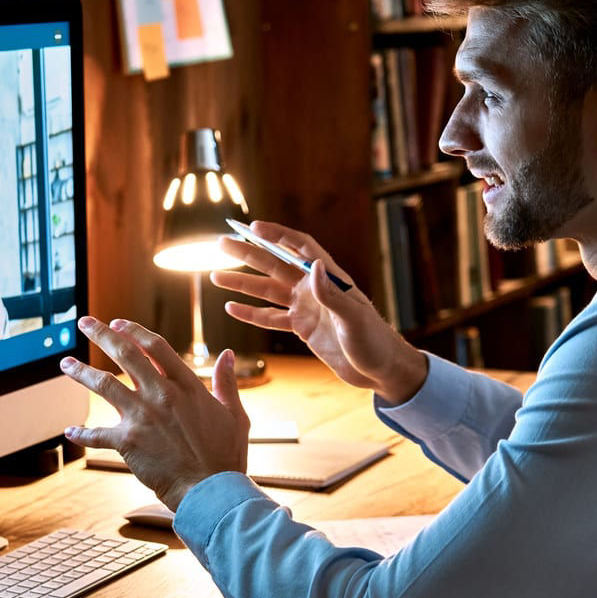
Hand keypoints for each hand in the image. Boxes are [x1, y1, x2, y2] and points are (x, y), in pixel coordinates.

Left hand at [60, 316, 249, 511]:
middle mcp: (161, 394)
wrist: (212, 491)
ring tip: (65, 363)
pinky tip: (70, 432)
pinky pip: (97, 435)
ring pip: (103, 384)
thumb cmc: (226, 456)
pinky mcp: (128, 442)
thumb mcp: (235, 414)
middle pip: (125, 354)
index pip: (155, 346)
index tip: (118, 323)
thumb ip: (227, 382)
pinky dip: (81, 434)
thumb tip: (228, 355)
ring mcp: (142, 416)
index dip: (134, 331)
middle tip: (85, 322)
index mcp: (187, 385)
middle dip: (101, 334)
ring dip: (81, 372)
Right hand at [211, 220, 425, 404]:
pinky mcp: (302, 328)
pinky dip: (251, 314)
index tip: (253, 227)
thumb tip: (313, 266)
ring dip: (242, 283)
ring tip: (215, 276)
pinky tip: (232, 308)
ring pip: (267, 291)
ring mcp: (307, 308)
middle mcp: (314, 289)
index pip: (300, 248)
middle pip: (275, 265)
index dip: (277, 235)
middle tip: (221, 243)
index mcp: (329, 279)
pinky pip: (271, 318)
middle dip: (248, 253)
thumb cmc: (375, 341)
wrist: (381, 370)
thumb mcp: (354, 319)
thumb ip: (332, 295)